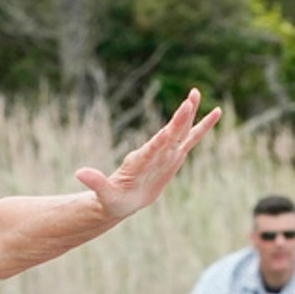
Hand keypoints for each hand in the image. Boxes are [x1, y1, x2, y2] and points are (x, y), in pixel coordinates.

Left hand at [79, 90, 221, 222]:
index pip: (155, 146)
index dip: (165, 136)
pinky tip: (215, 113)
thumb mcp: (104, 195)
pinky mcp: (174, 157)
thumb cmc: (113, 200)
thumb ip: (95, 183)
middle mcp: (155, 153)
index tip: (173, 125)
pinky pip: (191, 139)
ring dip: (189, 114)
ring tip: (195, 93)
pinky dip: (202, 127)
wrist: (122, 200)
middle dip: (180, 118)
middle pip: (170, 132)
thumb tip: (80, 172)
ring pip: (181, 131)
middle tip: (190, 98)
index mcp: (141, 160)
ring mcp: (166, 153)